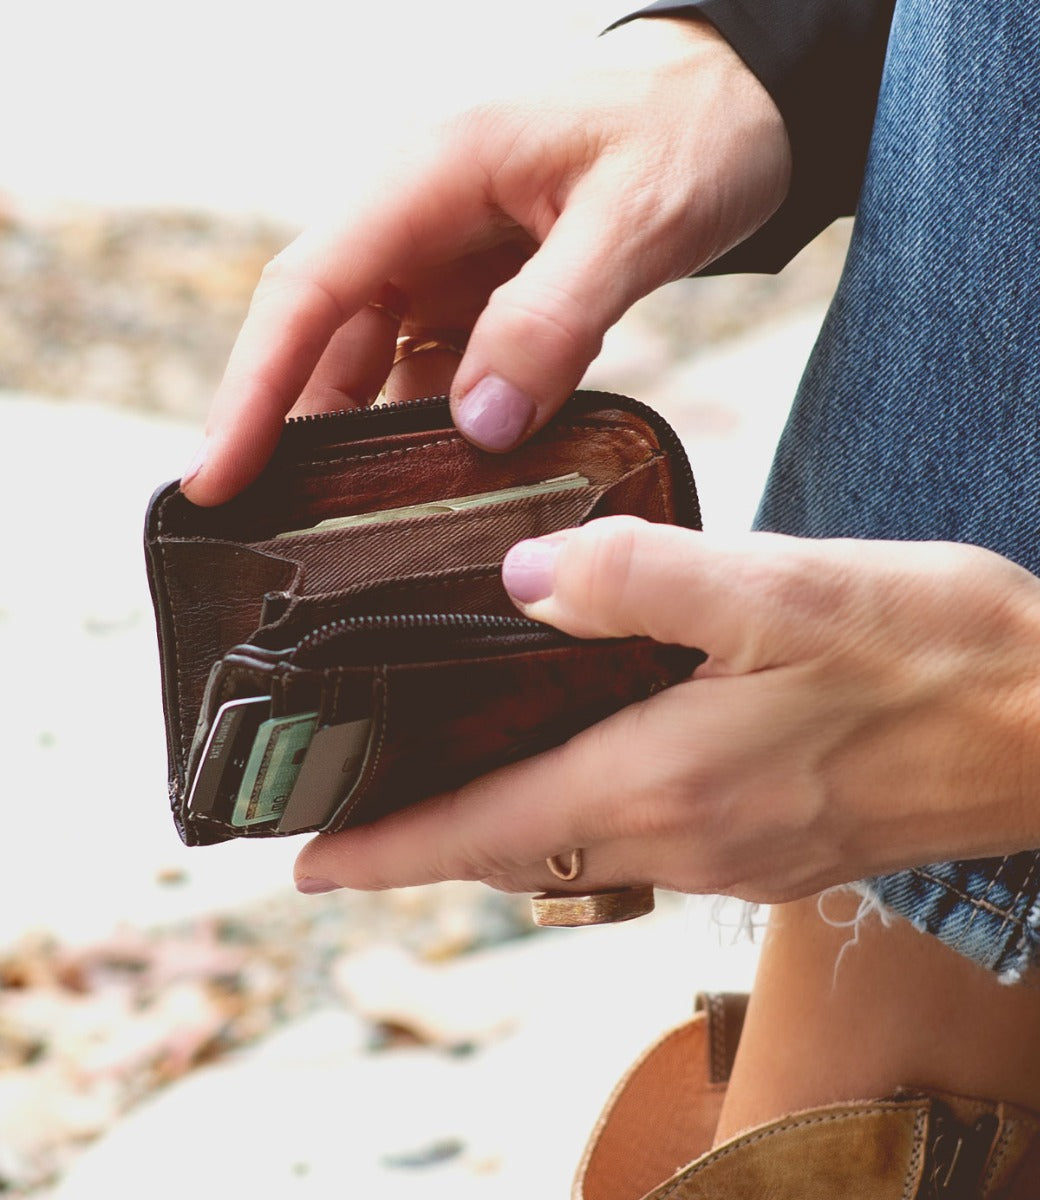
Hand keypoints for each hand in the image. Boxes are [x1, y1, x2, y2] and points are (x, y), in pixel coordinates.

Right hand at [181, 17, 789, 505]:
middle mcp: (415, 217)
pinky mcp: (481, 289)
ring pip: (376, 362)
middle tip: (270, 535)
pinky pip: (436, 367)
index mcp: (428, 175)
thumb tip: (478, 424)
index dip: (253, 390)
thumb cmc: (690, 130)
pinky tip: (441, 483)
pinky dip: (432, 426)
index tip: (216, 477)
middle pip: (324, 338)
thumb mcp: (636, 218)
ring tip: (349, 531)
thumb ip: (553, 318)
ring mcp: (446, 255)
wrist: (733, 100)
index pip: (309, 290)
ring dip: (363, 441)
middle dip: (292, 433)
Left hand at [294, 518, 1039, 902]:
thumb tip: (528, 576)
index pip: (487, 833)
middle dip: (429, 841)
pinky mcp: (775, 839)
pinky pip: (641, 838)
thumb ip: (643, 578)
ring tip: (443, 785)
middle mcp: (689, 837)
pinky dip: (579, 812)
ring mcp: (735, 850)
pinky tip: (578, 760)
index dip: (388, 851)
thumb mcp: (785, 589)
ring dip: (501, 829)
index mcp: (668, 782)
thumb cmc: (937, 656)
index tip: (306, 863)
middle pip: (519, 853)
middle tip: (353, 813)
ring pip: (577, 849)